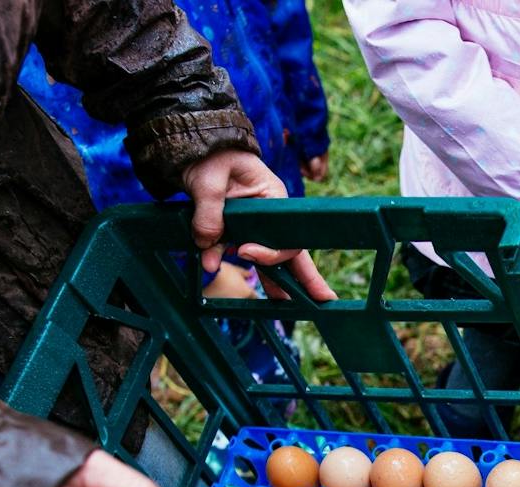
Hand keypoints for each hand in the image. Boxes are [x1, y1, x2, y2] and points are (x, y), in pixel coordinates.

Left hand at [182, 148, 336, 302]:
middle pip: (292, 252)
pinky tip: (217, 269)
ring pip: (269, 257)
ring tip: (284, 305)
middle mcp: (270, 215)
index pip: (285, 236)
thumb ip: (208, 213)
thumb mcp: (209, 181)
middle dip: (307, 279)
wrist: (194, 149)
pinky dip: (225, 260)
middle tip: (324, 301)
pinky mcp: (236, 227)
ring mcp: (254, 223)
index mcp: (274, 198)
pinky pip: (238, 250)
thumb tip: (205, 246)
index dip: (269, 252)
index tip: (243, 252)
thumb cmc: (211, 157)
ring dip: (274, 281)